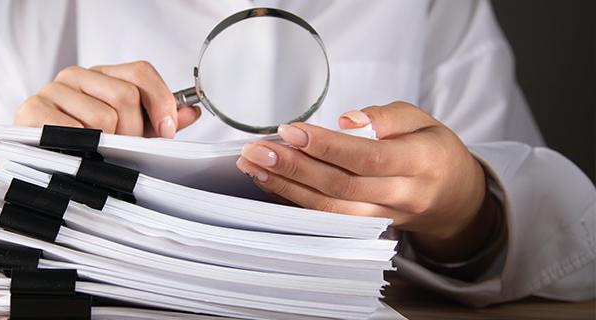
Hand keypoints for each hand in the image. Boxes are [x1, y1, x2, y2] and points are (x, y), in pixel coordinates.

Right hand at [0, 61, 201, 239]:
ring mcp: (51, 91)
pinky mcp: (32, 112)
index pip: (140, 71)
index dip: (160, 100)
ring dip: (109, 146)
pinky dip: (84, 150)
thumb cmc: (78, 151)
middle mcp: (74, 76)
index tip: (165, 131)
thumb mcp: (121, 135)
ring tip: (97, 158)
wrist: (23, 167)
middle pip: (126, 95)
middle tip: (126, 153)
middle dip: (135, 132)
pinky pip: (76, 132)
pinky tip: (76, 157)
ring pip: (105, 117)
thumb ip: (155, 122)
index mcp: (99, 76)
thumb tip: (192, 112)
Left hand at [236, 101, 499, 261]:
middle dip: (294, 167)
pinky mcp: (363, 228)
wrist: (453, 198)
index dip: (326, 147)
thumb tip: (348, 118)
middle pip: (340, 186)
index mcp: (419, 162)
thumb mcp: (422, 121)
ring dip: (284, 186)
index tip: (290, 130)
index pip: (367, 158)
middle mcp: (400, 195)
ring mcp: (380, 217)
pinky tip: (266, 182)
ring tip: (252, 164)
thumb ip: (388, 116)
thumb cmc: (431, 150)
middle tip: (258, 148)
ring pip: (327, 208)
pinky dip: (291, 200)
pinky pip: (324, 218)